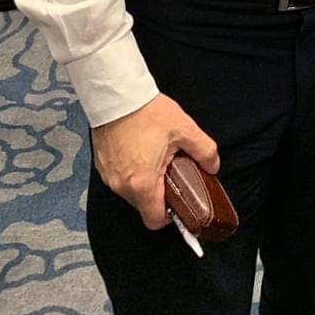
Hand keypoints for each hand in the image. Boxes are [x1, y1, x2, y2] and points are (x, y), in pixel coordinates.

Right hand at [91, 92, 219, 229]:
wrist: (116, 94)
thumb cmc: (149, 112)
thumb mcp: (185, 129)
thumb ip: (204, 151)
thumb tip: (213, 167)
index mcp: (142, 184)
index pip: (154, 220)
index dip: (169, 215)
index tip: (178, 197)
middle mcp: (121, 186)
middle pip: (142, 206)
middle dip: (158, 194)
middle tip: (171, 171)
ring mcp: (108, 177)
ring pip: (130, 193)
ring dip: (144, 182)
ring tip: (155, 157)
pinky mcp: (100, 165)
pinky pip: (119, 179)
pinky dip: (131, 172)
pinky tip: (139, 151)